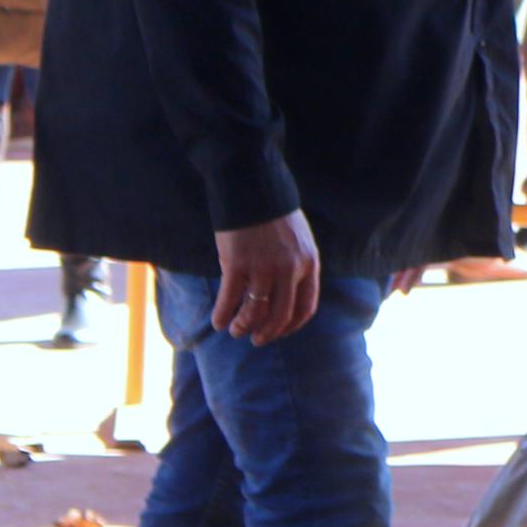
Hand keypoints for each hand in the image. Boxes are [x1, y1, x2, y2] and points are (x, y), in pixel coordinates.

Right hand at [211, 210, 319, 344]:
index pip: (306, 307)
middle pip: (281, 314)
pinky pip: (230, 299)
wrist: (253, 187)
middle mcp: (289, 269)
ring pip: (255, 311)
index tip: (280, 332)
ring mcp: (264, 267)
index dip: (292, 326)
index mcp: (308, 263)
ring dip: (243, 326)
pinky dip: (223, 314)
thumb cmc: (274, 214)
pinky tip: (218, 321)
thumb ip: (297, 265)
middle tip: (256, 339)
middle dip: (267, 332)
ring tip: (235, 331)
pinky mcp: (237, 263)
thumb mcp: (298, 240)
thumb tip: (285, 294)